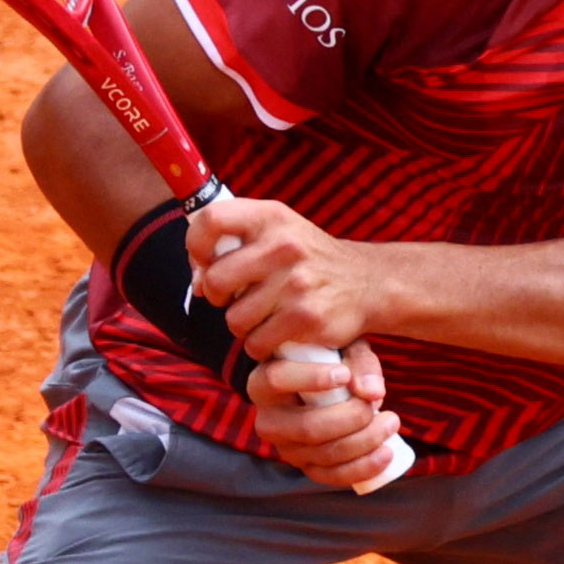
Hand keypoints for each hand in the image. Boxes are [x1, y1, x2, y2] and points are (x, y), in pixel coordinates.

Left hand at [188, 194, 383, 358]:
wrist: (368, 283)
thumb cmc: (309, 260)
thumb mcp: (279, 231)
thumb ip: (234, 243)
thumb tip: (197, 280)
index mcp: (271, 217)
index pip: (210, 220)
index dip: (196, 247)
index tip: (205, 264)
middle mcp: (284, 245)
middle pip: (215, 280)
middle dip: (219, 297)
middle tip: (238, 298)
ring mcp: (296, 283)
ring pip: (234, 319)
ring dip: (243, 326)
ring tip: (264, 316)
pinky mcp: (306, 318)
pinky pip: (257, 343)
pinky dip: (261, 346)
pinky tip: (278, 333)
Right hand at [246, 340, 409, 490]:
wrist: (327, 386)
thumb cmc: (331, 361)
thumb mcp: (343, 349)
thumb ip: (359, 363)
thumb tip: (372, 392)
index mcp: (264, 381)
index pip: (276, 379)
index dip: (310, 378)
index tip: (343, 375)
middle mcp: (268, 420)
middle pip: (307, 427)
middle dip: (350, 419)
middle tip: (377, 405)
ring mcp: (286, 448)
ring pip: (323, 453)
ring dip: (364, 441)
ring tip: (391, 422)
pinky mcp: (306, 467)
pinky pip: (332, 475)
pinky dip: (362, 468)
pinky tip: (386, 454)